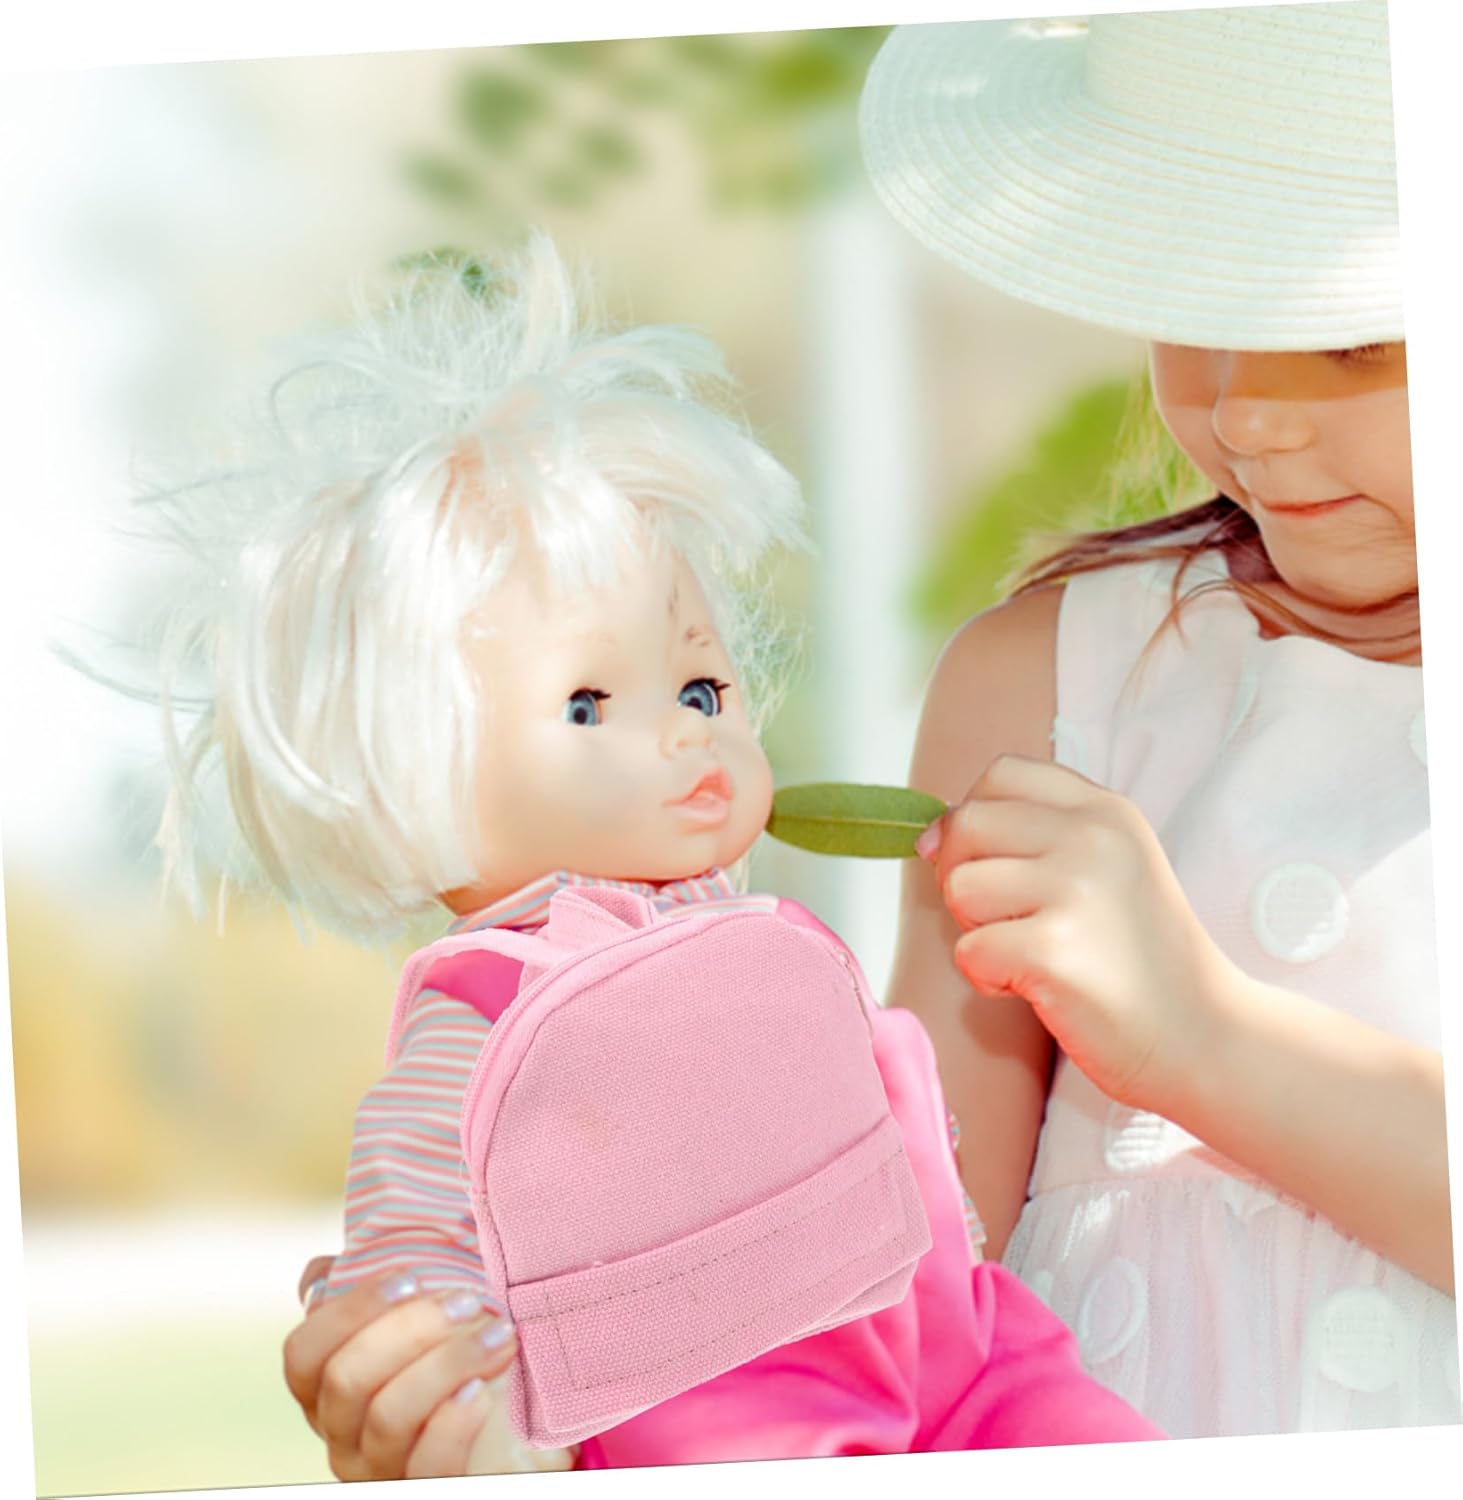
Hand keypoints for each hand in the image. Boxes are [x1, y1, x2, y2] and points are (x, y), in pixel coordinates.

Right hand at [283, 1260, 519, 1480]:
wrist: (507, 1447)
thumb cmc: (449, 1367)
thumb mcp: (409, 1331)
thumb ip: (370, 1298)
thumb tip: (324, 1267)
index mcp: (327, 1392)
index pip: (303, 1354)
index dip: (349, 1310)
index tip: (411, 1277)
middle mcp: (342, 1437)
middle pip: (345, 1380)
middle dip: (409, 1330)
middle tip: (468, 1301)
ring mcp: (380, 1471)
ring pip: (387, 1417)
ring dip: (447, 1364)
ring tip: (499, 1334)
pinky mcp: (426, 1490)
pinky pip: (427, 1466)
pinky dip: (453, 1423)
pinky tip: (481, 1391)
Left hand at [920, 755, 1243, 1111]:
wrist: (1205, 1036)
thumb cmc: (1136, 959)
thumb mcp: (1105, 868)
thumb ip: (1029, 836)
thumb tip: (928, 838)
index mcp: (1106, 810)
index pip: (1002, 774)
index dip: (976, 819)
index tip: (993, 864)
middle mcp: (1093, 837)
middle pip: (967, 824)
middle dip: (965, 876)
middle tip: (1009, 921)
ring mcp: (1076, 890)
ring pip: (960, 887)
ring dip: (977, 931)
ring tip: (1030, 953)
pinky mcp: (1055, 950)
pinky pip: (969, 951)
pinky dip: (988, 979)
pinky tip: (1038, 988)